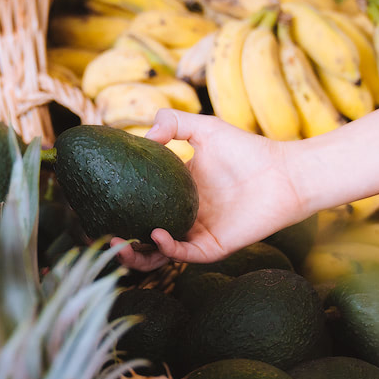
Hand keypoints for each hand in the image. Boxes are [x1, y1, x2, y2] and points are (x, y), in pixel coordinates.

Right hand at [115, 110, 309, 269]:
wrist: (284, 173)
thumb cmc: (247, 150)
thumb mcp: (204, 128)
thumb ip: (173, 123)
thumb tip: (143, 135)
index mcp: (177, 192)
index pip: (141, 206)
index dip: (119, 210)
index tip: (95, 206)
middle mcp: (184, 216)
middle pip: (143, 238)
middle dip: (120, 243)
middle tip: (101, 233)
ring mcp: (197, 233)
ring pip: (160, 255)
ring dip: (138, 255)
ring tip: (120, 244)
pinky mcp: (214, 246)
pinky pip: (185, 255)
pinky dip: (168, 248)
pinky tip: (156, 234)